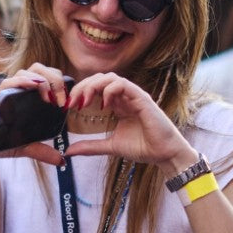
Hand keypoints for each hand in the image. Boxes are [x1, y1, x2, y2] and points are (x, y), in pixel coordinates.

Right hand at [0, 66, 68, 165]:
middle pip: (43, 69)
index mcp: (27, 96)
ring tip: (52, 97)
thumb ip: (41, 151)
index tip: (69, 103)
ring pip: (30, 71)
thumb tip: (62, 160)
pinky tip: (35, 86)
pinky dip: (25, 81)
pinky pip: (11, 81)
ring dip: (45, 79)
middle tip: (63, 101)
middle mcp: (18, 89)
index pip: (48, 77)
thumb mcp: (23, 147)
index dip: (62, 84)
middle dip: (58, 80)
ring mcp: (7, 90)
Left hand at [63, 72, 194, 171]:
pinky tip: (104, 104)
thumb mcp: (110, 146)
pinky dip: (110, 90)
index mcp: (117, 104)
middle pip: (99, 78)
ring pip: (110, 77)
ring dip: (93, 85)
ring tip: (84, 101)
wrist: (164, 155)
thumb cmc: (143, 148)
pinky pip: (123, 84)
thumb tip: (68, 151)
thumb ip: (90, 146)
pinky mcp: (142, 98)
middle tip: (72, 102)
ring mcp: (133, 96)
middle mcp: (124, 97)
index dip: (80, 92)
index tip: (68, 106)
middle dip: (82, 86)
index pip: (95, 88)